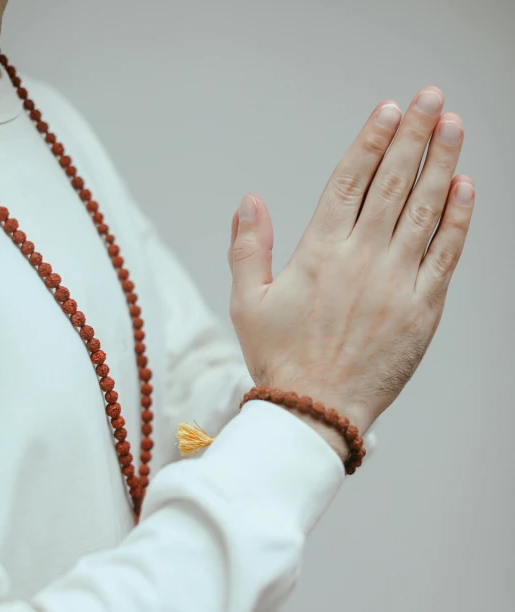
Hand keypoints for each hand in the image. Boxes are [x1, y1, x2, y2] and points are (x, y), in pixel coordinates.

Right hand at [228, 87, 473, 447]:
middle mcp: (362, 258)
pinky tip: (466, 187)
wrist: (316, 412)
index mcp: (319, 253)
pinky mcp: (423, 308)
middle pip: (394, 183)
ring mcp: (397, 282)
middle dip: (415, 135)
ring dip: (443, 163)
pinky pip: (446, 254)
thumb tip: (249, 199)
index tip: (390, 110)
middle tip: (432, 100)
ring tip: (453, 126)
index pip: (350, 181)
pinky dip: (458, 218)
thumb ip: (246, 247)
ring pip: (426, 209)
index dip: (372, 141)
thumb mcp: (246, 303)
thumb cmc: (280, 359)